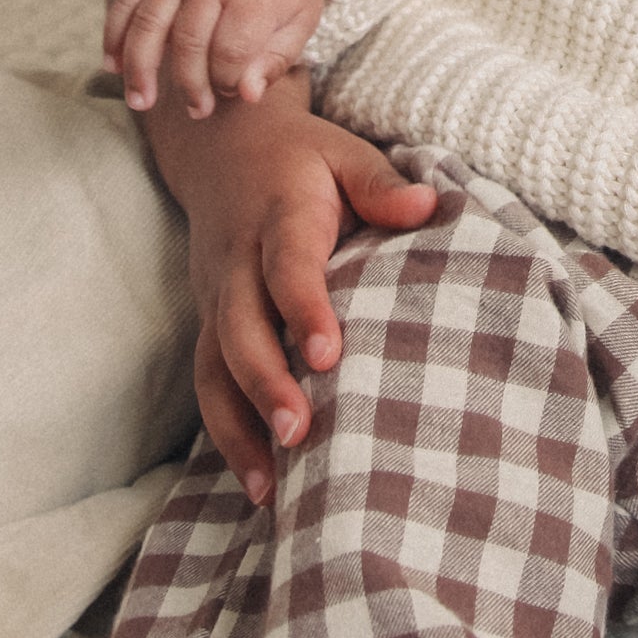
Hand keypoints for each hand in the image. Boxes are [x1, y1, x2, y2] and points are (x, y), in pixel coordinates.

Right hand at [108, 0, 327, 118]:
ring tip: (140, 102)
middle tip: (197, 111)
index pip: (231, 51)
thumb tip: (247, 96)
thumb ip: (275, 61)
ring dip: (139, 66)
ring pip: (149, 21)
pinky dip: (115, 32)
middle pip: (188, 41)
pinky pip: (127, 0)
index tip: (233, 92)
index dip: (228, 81)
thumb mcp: (301, 21)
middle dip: (189, 84)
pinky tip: (112, 66)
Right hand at [163, 67, 437, 496]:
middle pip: (240, 328)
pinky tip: (258, 485)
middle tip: (297, 435)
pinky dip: (227, 434)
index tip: (327, 355)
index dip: (303, 309)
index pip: (287, 266)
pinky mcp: (210, 325)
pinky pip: (209, 383)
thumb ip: (383, 185)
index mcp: (277, 217)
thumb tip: (428, 206)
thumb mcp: (345, 155)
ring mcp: (216, 298)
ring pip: (214, 367)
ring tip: (268, 488)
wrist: (223, 148)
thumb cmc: (303, 160)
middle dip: (265, 385)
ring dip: (238, 427)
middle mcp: (236, 264)